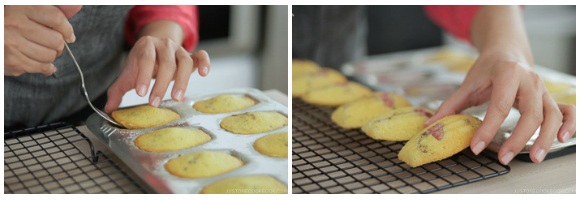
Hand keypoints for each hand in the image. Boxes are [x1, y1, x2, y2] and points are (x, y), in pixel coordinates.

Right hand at [4, 5, 80, 75]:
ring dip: (52, 55)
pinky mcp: (10, 61)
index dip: (67, 29)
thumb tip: (76, 7)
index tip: (69, 35)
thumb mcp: (28, 8)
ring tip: (46, 51)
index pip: (55, 18)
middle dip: (59, 44)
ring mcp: (11, 44)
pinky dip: (46, 68)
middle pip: (55, 40)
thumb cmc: (11, 19)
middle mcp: (15, 24)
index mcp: (20, 7)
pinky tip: (45, 64)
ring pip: (49, 56)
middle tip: (55, 44)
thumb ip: (52, 8)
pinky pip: (40, 67)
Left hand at [104, 36, 210, 112]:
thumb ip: (118, 90)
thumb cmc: (142, 64)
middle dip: (160, 84)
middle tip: (154, 103)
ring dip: (181, 80)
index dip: (143, 75)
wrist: (156, 48)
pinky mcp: (192, 56)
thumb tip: (109, 108)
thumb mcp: (129, 74)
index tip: (141, 93)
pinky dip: (204, 62)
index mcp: (146, 45)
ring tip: (176, 98)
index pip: (146, 58)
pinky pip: (201, 55)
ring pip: (184, 61)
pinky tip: (203, 74)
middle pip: (166, 62)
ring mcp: (179, 50)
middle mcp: (164, 44)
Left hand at [426, 50, 574, 164]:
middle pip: (531, 113)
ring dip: (544, 138)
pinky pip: (566, 111)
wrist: (506, 51)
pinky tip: (561, 139)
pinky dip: (569, 124)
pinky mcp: (549, 97)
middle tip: (503, 158)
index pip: (499, 106)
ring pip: (551, 115)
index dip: (488, 129)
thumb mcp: (467, 83)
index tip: (476, 147)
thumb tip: (431, 125)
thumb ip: (450, 105)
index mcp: (507, 74)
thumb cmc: (487, 68)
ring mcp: (542, 89)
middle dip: (518, 138)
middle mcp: (530, 80)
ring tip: (534, 158)